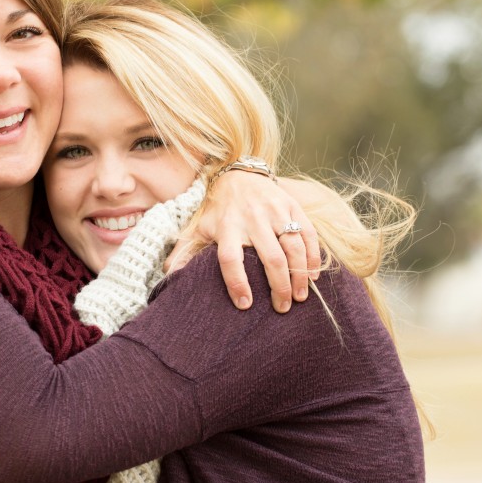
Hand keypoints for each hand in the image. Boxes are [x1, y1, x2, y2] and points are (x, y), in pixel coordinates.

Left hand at [189, 171, 319, 312]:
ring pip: (293, 248)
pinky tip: (312, 276)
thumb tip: (168, 275)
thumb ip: (184, 251)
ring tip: (300, 298)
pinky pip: (308, 233)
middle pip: (270, 258)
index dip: (237, 283)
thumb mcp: (198, 227)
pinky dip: (313, 256)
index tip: (245, 305)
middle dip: (279, 287)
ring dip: (299, 276)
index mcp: (227, 227)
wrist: (238, 174)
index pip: (230, 259)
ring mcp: (275, 212)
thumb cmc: (218, 209)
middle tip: (282, 308)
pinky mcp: (292, 206)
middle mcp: (252, 219)